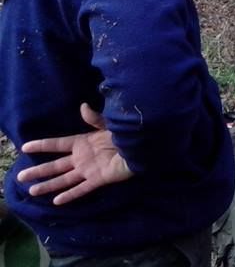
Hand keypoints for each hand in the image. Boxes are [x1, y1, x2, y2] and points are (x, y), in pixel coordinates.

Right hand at [18, 103, 132, 204]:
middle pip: (56, 165)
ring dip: (49, 185)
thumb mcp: (108, 124)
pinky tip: (56, 201)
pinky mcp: (98, 179)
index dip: (42, 145)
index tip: (25, 147)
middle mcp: (82, 157)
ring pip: (64, 179)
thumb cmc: (126, 133)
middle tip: (21, 176)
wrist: (142, 147)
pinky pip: (81, 189)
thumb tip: (82, 106)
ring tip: (32, 191)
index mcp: (83, 142)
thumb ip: (94, 118)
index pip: (57, 144)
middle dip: (39, 170)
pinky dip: (69, 195)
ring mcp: (89, 170)